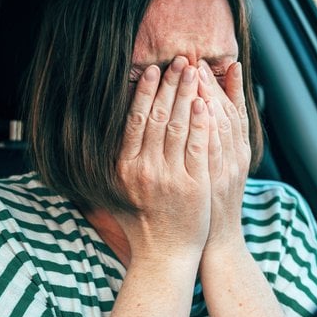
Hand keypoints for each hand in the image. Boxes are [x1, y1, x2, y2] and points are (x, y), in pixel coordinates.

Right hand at [115, 56, 211, 263]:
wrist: (165, 256)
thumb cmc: (143, 221)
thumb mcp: (120, 190)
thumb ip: (118, 160)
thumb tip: (111, 126)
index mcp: (123, 167)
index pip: (133, 120)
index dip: (143, 92)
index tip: (152, 70)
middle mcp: (143, 170)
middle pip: (156, 116)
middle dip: (169, 84)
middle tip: (180, 60)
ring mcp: (168, 177)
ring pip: (178, 125)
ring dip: (187, 93)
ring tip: (195, 70)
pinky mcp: (192, 185)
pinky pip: (197, 146)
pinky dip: (200, 121)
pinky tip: (205, 101)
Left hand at [198, 60, 251, 252]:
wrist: (214, 245)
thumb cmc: (211, 206)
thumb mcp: (220, 171)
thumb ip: (215, 143)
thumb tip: (205, 111)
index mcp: (239, 153)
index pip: (235, 111)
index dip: (228, 86)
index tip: (218, 63)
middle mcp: (236, 158)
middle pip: (225, 112)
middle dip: (210, 85)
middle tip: (196, 61)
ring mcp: (224, 170)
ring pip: (218, 125)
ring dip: (205, 97)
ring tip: (193, 73)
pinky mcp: (209, 182)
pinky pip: (207, 148)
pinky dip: (205, 126)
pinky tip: (197, 107)